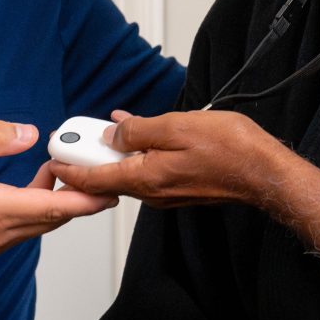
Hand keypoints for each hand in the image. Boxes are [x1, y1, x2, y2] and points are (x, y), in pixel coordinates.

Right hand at [0, 120, 115, 261]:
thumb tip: (28, 133)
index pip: (55, 208)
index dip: (86, 199)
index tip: (109, 191)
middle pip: (52, 219)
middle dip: (75, 195)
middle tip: (86, 170)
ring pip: (37, 225)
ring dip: (51, 201)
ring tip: (53, 171)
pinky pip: (20, 230)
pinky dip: (33, 210)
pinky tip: (27, 189)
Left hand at [47, 109, 285, 209]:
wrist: (264, 172)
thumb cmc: (230, 150)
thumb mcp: (176, 126)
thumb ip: (138, 130)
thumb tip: (113, 132)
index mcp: (145, 178)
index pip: (93, 179)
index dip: (69, 166)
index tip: (55, 154)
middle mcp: (152, 192)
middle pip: (108, 176)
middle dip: (88, 156)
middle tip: (74, 136)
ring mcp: (166, 193)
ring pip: (128, 172)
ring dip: (114, 152)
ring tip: (105, 128)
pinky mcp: (178, 188)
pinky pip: (147, 171)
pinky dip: (136, 154)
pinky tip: (138, 134)